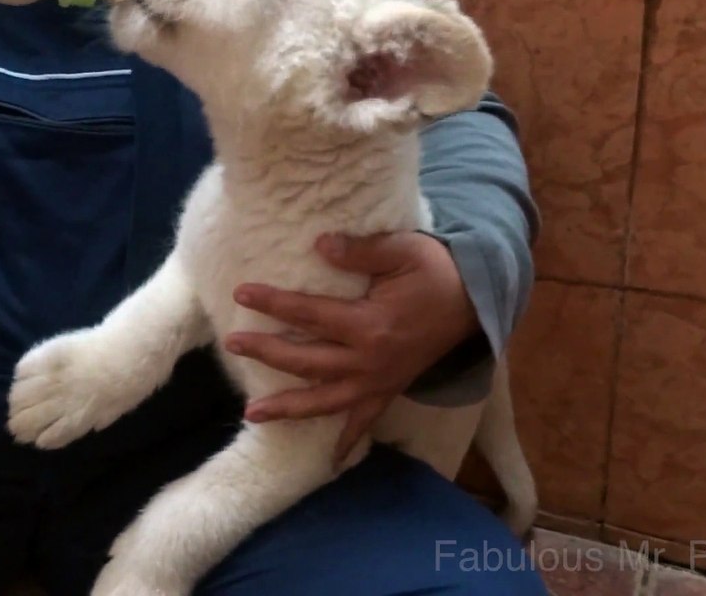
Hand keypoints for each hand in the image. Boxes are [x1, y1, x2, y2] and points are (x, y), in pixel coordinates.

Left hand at [224, 231, 480, 462]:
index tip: (242, 293)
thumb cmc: (434, 271)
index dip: (274, 303)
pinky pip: (364, 422)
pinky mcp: (388, 391)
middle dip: (266, 353)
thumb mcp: (402, 249)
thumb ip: (361, 249)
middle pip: (307, 361)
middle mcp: (369, 361)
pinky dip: (347, 441)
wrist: (473, 302)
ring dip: (288, 408)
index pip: (309, 314)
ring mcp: (378, 382)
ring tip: (251, 414)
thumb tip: (321, 244)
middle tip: (232, 344)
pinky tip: (329, 461)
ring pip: (325, 401)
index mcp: (369, 324)